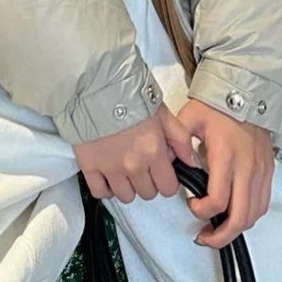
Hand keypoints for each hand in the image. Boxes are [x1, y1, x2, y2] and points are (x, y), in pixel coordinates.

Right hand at [72, 101, 199, 203]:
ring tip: (125, 169)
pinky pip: (100, 193)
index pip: (168, 187)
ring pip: (126, 196)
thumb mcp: (163, 113)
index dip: (167, 180)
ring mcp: (110, 169)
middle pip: (148, 193)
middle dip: (148, 182)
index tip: (162, 171)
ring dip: (128, 186)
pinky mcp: (89, 167)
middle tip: (143, 165)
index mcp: (154, 152)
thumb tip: (191, 162)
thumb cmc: (131, 96)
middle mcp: (133, 165)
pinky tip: (109, 176)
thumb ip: (180, 139)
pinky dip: (106, 188)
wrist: (97, 86)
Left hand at [172, 99, 273, 247]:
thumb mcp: (189, 117)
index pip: (218, 199)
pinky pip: (263, 203)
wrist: (245, 92)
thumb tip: (172, 166)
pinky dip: (249, 216)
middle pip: (241, 216)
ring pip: (255, 214)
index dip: (202, 211)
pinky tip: (234, 215)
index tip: (191, 204)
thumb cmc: (216, 106)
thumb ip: (177, 141)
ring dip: (236, 229)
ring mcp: (261, 170)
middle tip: (205, 237)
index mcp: (226, 154)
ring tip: (217, 231)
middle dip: (222, 235)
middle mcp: (247, 166)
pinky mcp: (268, 171)